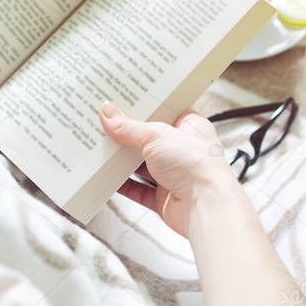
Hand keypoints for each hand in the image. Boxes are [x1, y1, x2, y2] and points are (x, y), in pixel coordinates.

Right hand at [98, 102, 235, 236]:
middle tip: (103, 122)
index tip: (122, 99)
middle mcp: (183, 150)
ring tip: (98, 147)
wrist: (206, 206)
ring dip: (122, 159)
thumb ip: (129, 127)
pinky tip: (106, 176)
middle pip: (149, 138)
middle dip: (127, 134)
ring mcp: (174, 175)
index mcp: (190, 127)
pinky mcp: (164, 197)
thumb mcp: (156, 135)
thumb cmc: (196, 165)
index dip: (144, 105)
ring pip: (141, 165)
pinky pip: (138, 189)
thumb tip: (108, 114)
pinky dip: (122, 184)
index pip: (165, 111)